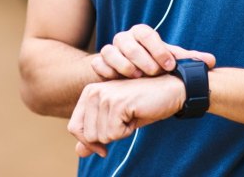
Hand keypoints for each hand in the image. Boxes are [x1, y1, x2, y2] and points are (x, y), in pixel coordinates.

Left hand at [67, 75, 184, 157]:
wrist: (169, 90)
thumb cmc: (143, 105)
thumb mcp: (116, 122)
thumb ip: (96, 134)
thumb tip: (78, 153)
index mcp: (88, 93)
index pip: (74, 127)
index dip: (88, 142)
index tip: (104, 145)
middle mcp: (92, 92)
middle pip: (87, 136)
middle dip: (109, 136)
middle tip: (124, 120)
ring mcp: (104, 96)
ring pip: (101, 136)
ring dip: (120, 133)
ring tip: (130, 115)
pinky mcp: (117, 103)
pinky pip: (114, 134)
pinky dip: (128, 131)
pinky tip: (135, 114)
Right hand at [91, 24, 215, 78]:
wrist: (130, 74)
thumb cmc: (153, 64)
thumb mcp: (169, 61)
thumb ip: (187, 60)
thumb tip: (212, 61)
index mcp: (141, 34)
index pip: (146, 33)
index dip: (158, 49)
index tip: (169, 65)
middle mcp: (124, 39)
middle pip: (126, 41)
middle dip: (141, 57)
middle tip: (153, 73)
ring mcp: (110, 50)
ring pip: (110, 51)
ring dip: (123, 64)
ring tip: (137, 76)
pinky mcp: (99, 63)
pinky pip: (98, 64)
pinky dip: (107, 71)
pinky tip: (118, 81)